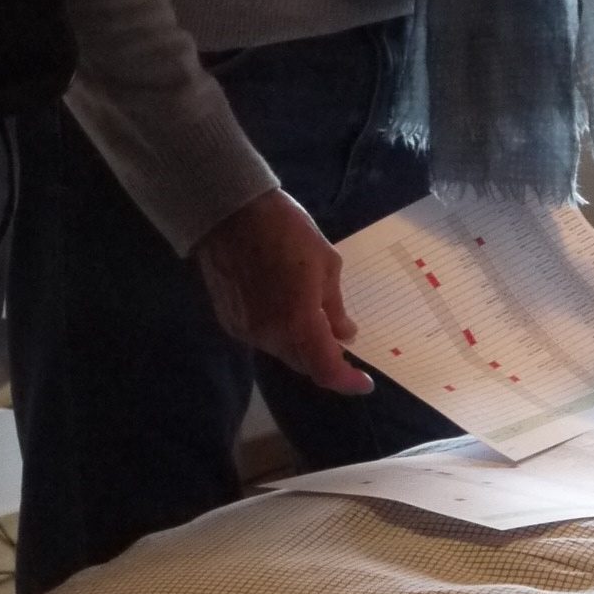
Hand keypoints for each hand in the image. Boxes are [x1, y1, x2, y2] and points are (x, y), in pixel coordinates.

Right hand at [192, 188, 371, 397]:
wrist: (229, 211)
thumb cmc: (285, 229)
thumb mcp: (325, 262)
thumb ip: (335, 306)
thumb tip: (345, 334)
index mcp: (298, 322)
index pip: (326, 370)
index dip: (347, 381)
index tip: (364, 381)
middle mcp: (270, 336)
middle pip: (304, 364)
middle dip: (325, 358)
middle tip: (339, 338)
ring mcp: (246, 331)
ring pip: (283, 352)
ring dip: (301, 343)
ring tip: (310, 316)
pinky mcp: (229, 322)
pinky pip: (262, 338)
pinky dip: (279, 332)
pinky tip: (283, 307)